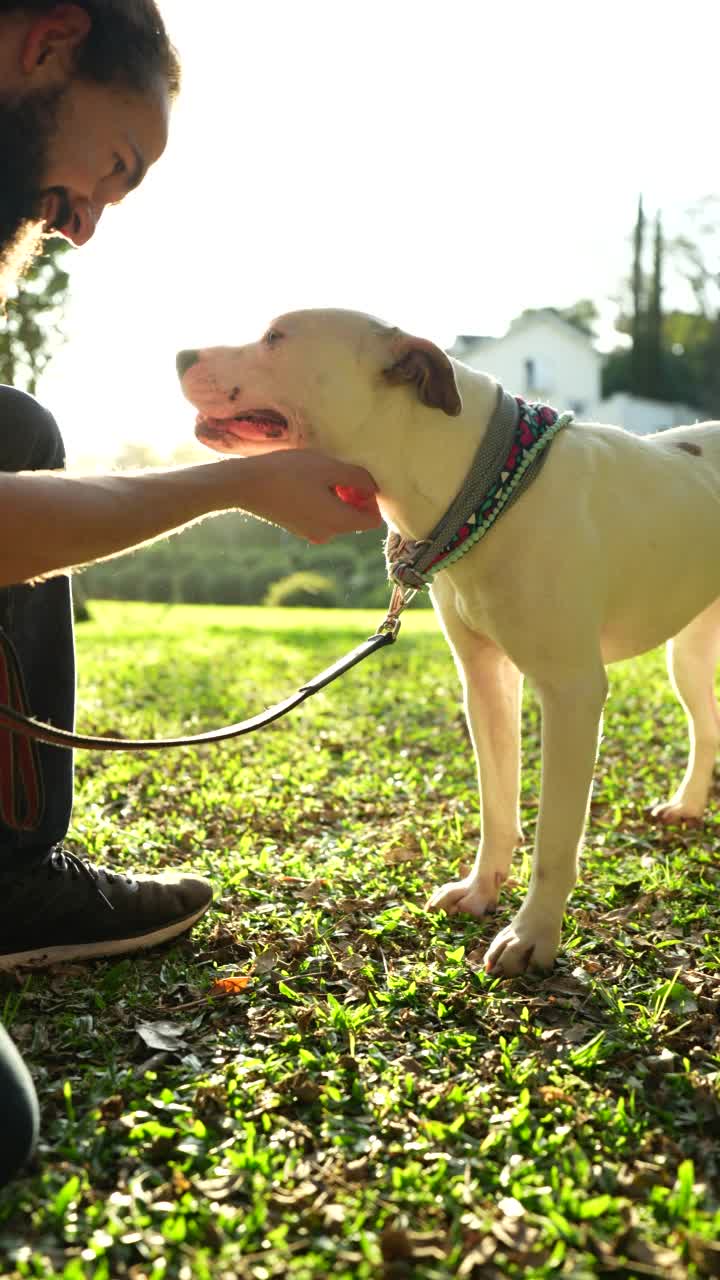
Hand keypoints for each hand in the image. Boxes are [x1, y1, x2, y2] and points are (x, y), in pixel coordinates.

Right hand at [239, 450, 381, 541]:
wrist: (246, 484)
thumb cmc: (289, 472)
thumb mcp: (328, 467)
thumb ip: (357, 477)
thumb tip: (373, 487)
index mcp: (339, 522)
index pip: (373, 520)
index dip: (371, 499)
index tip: (356, 480)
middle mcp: (328, 534)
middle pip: (355, 519)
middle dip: (353, 497)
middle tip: (336, 473)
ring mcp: (311, 534)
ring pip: (337, 517)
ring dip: (336, 497)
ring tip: (317, 476)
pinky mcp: (297, 528)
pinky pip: (320, 517)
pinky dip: (321, 502)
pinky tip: (304, 484)